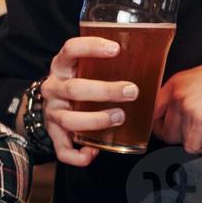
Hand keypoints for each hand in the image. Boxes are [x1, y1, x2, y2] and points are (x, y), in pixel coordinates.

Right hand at [40, 36, 134, 166]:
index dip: (91, 47)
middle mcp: (53, 88)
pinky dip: (77, 155)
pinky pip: (62, 149)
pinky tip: (94, 152)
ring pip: (69, 119)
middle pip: (74, 89)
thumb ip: (106, 64)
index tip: (116, 49)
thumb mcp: (84, 67)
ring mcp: (52, 111)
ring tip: (120, 117)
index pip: (70, 49)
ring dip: (96, 120)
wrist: (50, 102)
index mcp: (62, 66)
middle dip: (105, 91)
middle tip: (132, 91)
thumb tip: (151, 59)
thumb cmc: (78, 82)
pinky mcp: (53, 133)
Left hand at [152, 57, 201, 152]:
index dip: (159, 123)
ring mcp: (186, 109)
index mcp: (174, 83)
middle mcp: (176, 95)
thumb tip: (175, 114)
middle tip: (193, 133)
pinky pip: (192, 146)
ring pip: (176, 139)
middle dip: (177, 135)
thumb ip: (184, 93)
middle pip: (162, 129)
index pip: (152, 111)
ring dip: (191, 140)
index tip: (167, 130)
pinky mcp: (200, 123)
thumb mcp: (200, 78)